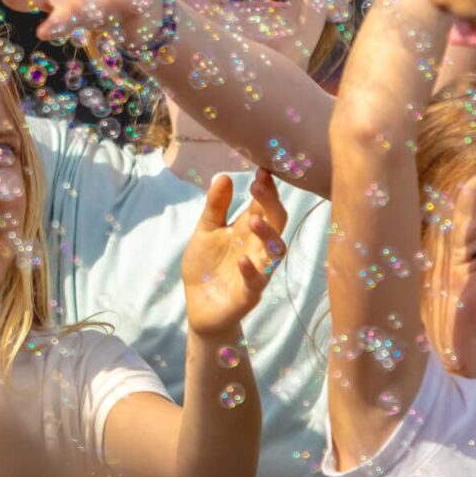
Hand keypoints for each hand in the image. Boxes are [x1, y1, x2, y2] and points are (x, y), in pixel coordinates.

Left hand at [180, 171, 289, 337]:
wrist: (198, 307)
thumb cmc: (206, 267)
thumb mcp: (206, 231)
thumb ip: (215, 207)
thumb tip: (224, 176)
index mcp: (248, 230)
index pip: (264, 205)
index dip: (266, 188)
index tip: (262, 169)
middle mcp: (258, 247)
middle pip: (276, 222)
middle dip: (271, 203)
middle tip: (259, 185)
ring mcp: (257, 271)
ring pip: (275, 252)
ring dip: (269, 235)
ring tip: (255, 221)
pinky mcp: (249, 294)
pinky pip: (257, 283)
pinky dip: (252, 271)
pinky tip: (242, 260)